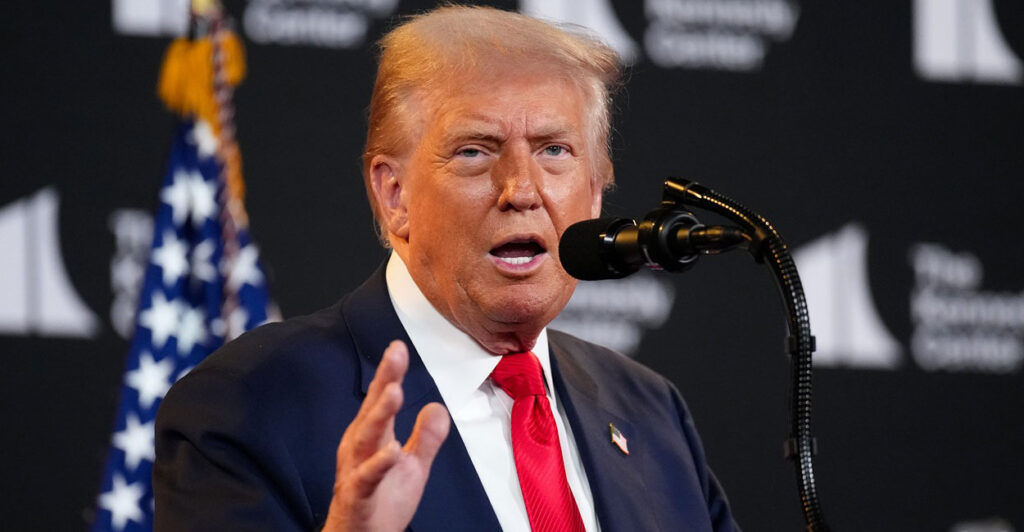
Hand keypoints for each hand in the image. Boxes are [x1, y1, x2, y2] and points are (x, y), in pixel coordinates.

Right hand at [323, 340, 450, 530]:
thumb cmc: (381, 503)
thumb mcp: (413, 466)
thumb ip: (427, 437)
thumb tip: (438, 406)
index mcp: (372, 438)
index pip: (381, 400)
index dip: (389, 373)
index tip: (399, 347)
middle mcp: (360, 449)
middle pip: (371, 410)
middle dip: (383, 381)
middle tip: (396, 356)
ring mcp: (356, 471)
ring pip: (365, 438)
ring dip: (380, 414)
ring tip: (395, 392)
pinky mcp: (358, 495)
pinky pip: (367, 477)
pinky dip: (379, 463)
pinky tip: (393, 449)